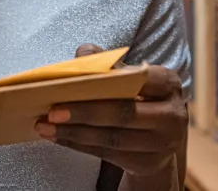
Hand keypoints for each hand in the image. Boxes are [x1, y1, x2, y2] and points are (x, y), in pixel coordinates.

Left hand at [35, 44, 186, 179]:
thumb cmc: (138, 97)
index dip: (105, 82)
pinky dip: (79, 145)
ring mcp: (163, 143)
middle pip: (124, 113)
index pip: (139, 79)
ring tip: (45, 126)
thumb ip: (107, 62)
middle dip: (84, 112)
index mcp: (168, 83)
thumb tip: (83, 54)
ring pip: (113, 138)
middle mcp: (172, 115)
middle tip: (51, 112)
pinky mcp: (149, 163)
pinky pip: (108, 154)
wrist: (160, 135)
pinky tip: (58, 138)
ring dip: (75, 133)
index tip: (72, 83)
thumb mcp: (130, 76)